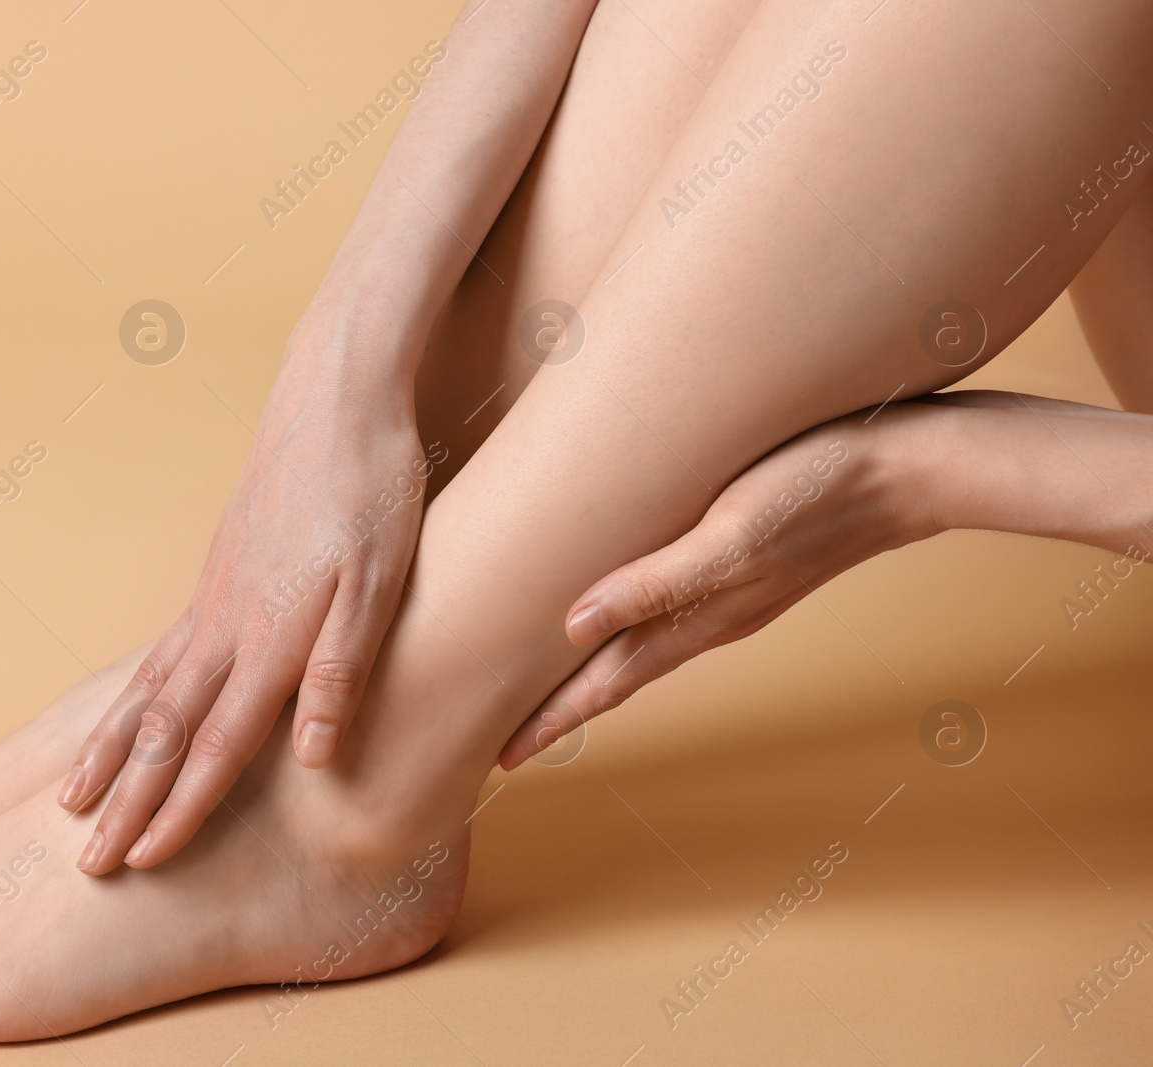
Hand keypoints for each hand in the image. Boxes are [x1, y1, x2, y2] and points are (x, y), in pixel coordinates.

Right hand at [62, 323, 444, 872]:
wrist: (333, 398)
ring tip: (73, 795)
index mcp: (269, 638)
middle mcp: (226, 625)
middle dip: (125, 800)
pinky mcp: (217, 573)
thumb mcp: (382, 583)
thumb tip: (311, 757)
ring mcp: (214, 597)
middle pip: (163, 730)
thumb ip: (341, 671)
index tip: (143, 859)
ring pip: (146, 690)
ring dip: (110, 751)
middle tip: (87, 859)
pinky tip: (128, 709)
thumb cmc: (371, 490)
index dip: (181, 807)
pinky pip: (160, 651)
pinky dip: (129, 695)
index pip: (215, 745)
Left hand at [499, 407, 936, 769]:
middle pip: (617, 674)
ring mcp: (728, 591)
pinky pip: (668, 606)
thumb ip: (655, 585)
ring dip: (593, 671)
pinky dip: (629, 624)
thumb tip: (573, 627)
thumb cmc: (815, 492)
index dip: (554, 720)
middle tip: (509, 740)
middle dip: (562, 708)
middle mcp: (708, 616)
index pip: (606, 683)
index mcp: (698, 620)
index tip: (505, 758)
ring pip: (642, 644)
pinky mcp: (741, 556)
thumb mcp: (729, 538)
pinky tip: (620, 609)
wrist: (908, 467)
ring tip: (550, 686)